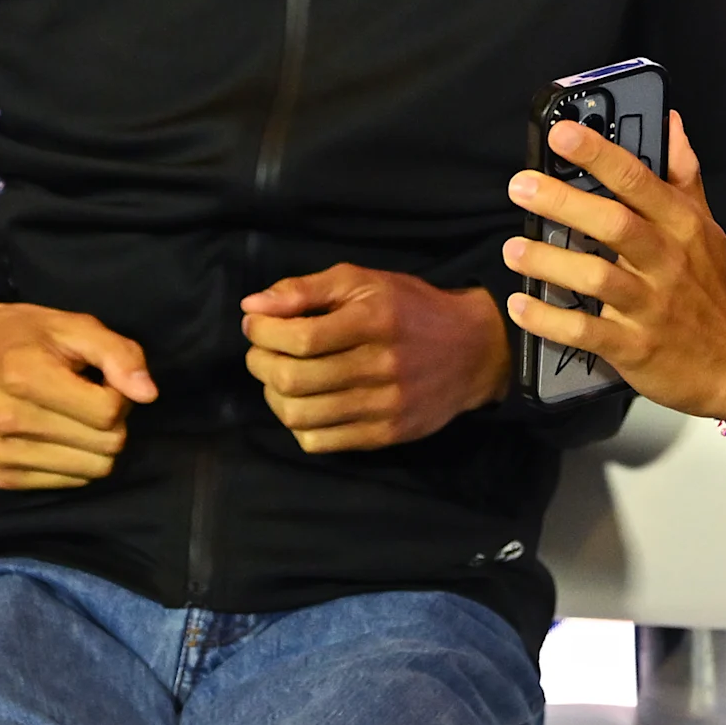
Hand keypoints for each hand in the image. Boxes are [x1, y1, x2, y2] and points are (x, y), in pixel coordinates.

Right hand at [0, 290, 158, 490]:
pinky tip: (55, 433)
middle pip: (106, 445)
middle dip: (111, 420)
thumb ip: (117, 353)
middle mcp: (9, 420)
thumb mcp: (70, 325)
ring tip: (72, 414)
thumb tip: (149, 394)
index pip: (108, 411)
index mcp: (26, 375)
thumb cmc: (18, 335)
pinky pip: (70, 482)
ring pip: (93, 470)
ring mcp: (2, 454)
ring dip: (95, 443)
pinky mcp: (0, 477)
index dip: (119, 393)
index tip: (100, 378)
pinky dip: (75, 459)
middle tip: (87, 395)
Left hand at [242, 265, 509, 452]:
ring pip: (301, 416)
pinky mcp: (387, 435)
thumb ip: (305, 290)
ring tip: (277, 377)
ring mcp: (385, 406)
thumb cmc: (410, 308)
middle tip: (260, 350)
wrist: (473, 350)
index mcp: (374, 320)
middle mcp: (381, 366)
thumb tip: (251, 305)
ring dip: (273, 395)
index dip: (263, 332)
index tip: (253, 323)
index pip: (300, 337)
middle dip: (260, 363)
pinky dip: (298, 424)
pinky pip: (321, 442)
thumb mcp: (363, 282)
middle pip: (294, 379)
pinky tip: (302, 403)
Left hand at [501, 115, 725, 421]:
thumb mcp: (705, 226)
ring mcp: (651, 306)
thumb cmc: (712, 286)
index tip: (562, 133)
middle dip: (563, 201)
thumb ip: (683, 172)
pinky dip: (550, 320)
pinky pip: (587, 332)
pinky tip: (520, 306)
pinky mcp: (636, 346)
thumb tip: (669, 121)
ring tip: (513, 248)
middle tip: (521, 186)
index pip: (638, 179)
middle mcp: (667, 261)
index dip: (599, 153)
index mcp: (681, 225)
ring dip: (549, 262)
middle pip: (613, 224)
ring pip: (596, 278)